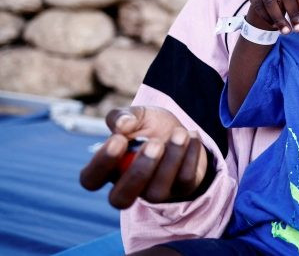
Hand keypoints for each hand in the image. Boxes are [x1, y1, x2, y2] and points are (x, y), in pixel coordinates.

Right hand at [79, 106, 208, 208]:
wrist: (183, 132)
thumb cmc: (151, 127)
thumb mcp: (137, 115)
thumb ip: (122, 116)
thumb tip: (122, 125)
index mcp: (109, 169)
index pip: (91, 179)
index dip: (102, 163)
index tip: (120, 139)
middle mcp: (129, 187)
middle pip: (120, 199)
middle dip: (138, 172)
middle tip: (155, 143)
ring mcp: (155, 193)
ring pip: (156, 193)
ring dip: (171, 160)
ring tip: (180, 133)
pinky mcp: (182, 190)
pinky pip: (185, 180)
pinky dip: (191, 155)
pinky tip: (192, 135)